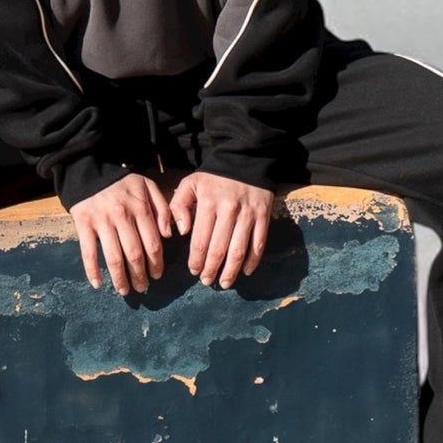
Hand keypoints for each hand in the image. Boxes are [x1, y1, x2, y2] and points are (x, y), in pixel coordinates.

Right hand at [70, 172, 172, 296]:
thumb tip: (169, 235)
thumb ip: (163, 208)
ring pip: (113, 257)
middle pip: (134, 254)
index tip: (157, 276)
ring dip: (120, 278)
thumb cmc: (122, 183)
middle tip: (142, 288)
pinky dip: (92, 270)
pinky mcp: (83, 224)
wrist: (90, 171)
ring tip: (124, 291)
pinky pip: (88, 251)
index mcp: (140, 208)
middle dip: (140, 276)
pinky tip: (97, 284)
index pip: (152, 243)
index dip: (156, 264)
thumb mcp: (148, 186)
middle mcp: (122, 216)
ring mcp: (101, 221)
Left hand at [170, 172, 272, 288]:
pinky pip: (259, 244)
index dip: (196, 260)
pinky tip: (245, 271)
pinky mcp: (263, 216)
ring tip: (224, 283)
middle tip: (207, 281)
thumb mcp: (190, 184)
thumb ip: (178, 205)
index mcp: (208, 203)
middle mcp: (229, 210)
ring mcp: (248, 214)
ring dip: (231, 271)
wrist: (245, 159)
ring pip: (239, 251)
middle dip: (211, 270)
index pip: (200, 241)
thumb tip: (180, 232)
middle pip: (219, 250)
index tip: (193, 271)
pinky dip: (253, 261)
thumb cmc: (213, 177)